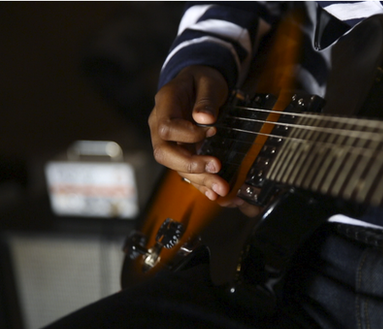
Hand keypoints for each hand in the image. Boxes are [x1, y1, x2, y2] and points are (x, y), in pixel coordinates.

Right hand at [148, 65, 259, 215]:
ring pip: (176, 166)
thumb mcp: (207, 81)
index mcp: (164, 105)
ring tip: (221, 188)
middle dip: (190, 164)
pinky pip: (186, 170)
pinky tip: (212, 193)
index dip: (187, 134)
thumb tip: (205, 119)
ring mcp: (169, 142)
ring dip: (199, 179)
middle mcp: (160, 126)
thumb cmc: (201, 80)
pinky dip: (199, 183)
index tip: (212, 131)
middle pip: (164, 153)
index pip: (166, 127)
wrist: (198, 84)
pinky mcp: (181, 151)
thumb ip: (206, 98)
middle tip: (216, 167)